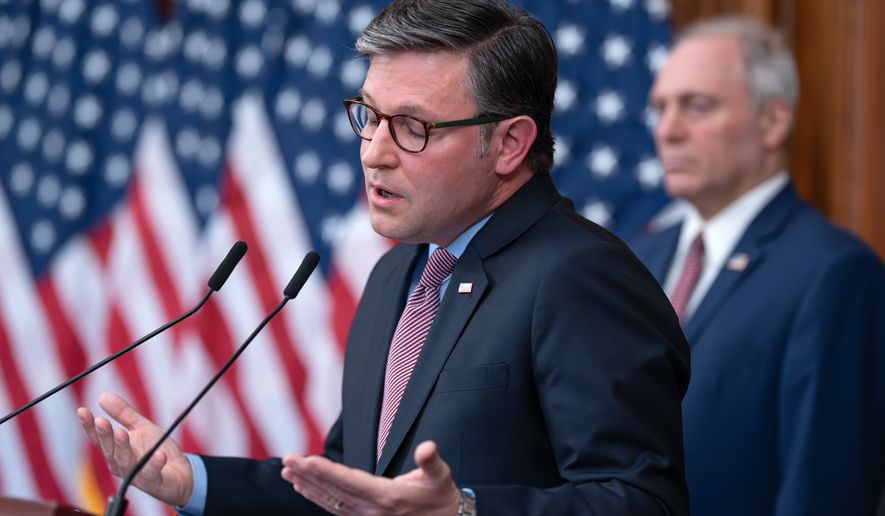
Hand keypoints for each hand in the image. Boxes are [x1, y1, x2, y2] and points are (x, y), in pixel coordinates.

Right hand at [77, 392, 193, 506]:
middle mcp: (121, 464)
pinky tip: (159, 455)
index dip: (89, 426)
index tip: (82, 410)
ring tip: (121, 433)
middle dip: (105, 435)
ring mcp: (136, 474)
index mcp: (115, 451)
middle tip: (101, 421)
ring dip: (123, 447)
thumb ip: (123, 414)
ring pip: (125, 461)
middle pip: (109, 449)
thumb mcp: (140, 427)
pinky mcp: (153, 481)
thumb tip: (102, 396)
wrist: (179, 472)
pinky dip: (154, 464)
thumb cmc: (155, 450)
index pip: (98, 438)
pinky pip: (152, 473)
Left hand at [281, 440, 460, 514]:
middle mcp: (372, 510)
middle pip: (332, 490)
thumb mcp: (441, 477)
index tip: (305, 460)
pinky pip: (335, 508)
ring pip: (329, 501)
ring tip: (287, 472)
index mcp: (387, 496)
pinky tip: (304, 489)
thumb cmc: (441, 497)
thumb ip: (430, 461)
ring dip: (307, 485)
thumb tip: (427, 447)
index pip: (349, 481)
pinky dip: (317, 497)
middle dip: (308, 474)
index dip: (326, 470)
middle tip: (286, 460)